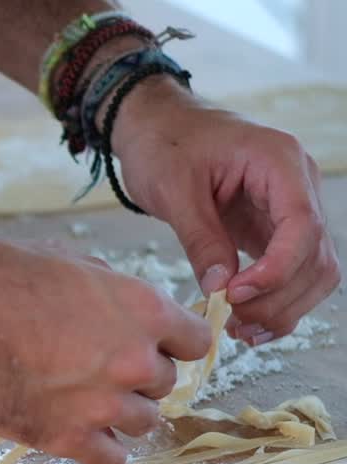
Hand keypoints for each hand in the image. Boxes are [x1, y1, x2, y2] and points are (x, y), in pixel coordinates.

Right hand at [0, 240, 213, 463]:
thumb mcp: (62, 259)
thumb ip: (104, 285)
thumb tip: (114, 296)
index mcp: (142, 309)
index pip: (195, 341)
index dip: (170, 344)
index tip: (149, 346)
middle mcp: (134, 360)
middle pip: (165, 384)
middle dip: (135, 378)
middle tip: (95, 370)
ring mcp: (104, 404)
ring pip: (142, 423)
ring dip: (117, 414)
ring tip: (79, 403)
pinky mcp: (68, 439)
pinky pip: (110, 461)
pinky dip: (98, 451)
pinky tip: (75, 435)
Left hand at [112, 78, 340, 344]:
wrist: (155, 124)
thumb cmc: (163, 143)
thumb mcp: (173, 189)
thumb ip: (201, 238)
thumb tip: (220, 289)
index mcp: (280, 162)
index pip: (303, 226)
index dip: (277, 269)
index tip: (238, 295)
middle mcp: (298, 185)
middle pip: (317, 255)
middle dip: (281, 297)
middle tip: (236, 324)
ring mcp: (290, 207)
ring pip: (313, 270)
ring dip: (284, 306)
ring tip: (241, 331)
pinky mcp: (272, 227)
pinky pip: (290, 270)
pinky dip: (275, 299)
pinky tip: (246, 322)